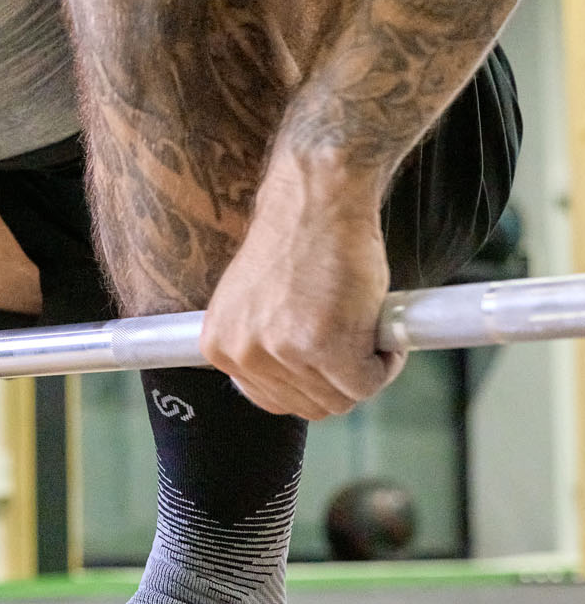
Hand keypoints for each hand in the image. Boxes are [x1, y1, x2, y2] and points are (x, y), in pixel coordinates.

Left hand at [200, 163, 404, 418]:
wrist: (318, 198)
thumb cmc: (297, 244)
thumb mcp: (255, 305)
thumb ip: (262, 346)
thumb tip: (293, 389)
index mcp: (218, 346)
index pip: (269, 400)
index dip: (308, 383)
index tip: (327, 361)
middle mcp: (241, 354)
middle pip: (307, 405)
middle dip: (339, 378)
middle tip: (354, 339)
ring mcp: (280, 351)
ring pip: (339, 398)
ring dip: (364, 369)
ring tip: (364, 326)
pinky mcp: (322, 346)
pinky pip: (367, 383)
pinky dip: (385, 363)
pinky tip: (381, 329)